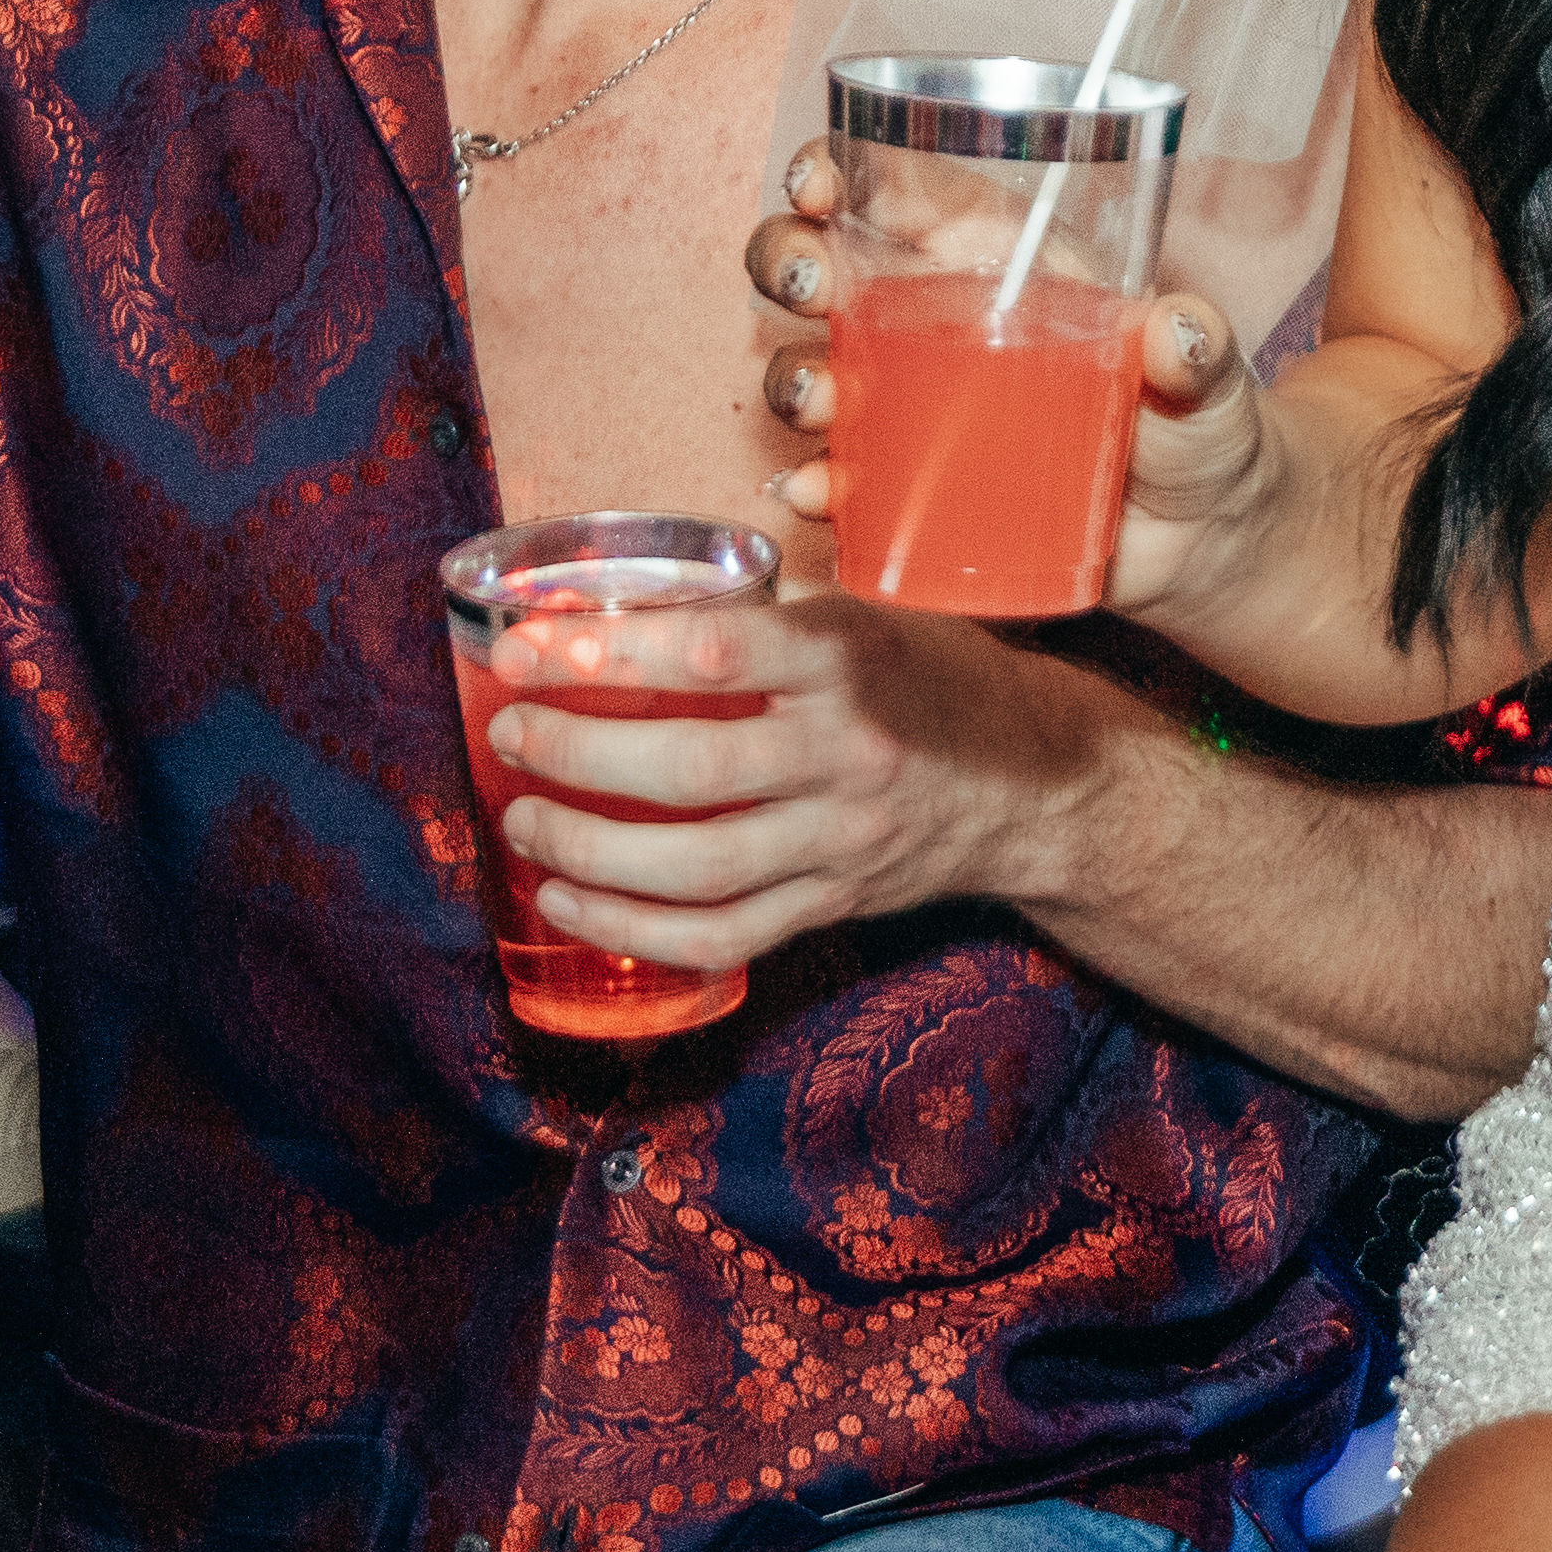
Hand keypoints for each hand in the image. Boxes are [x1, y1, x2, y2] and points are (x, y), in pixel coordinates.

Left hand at [470, 586, 1113, 975]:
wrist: (1041, 782)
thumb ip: (760, 623)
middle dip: (576, 754)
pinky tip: (571, 900)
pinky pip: (721, 935)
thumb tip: (613, 615)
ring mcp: (843, 841)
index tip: (526, 645)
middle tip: (510, 732)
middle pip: (691, 772)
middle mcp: (849, 754)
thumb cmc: (934, 680)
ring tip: (523, 820)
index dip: (606, 652)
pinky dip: (633, 927)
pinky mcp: (835, 903)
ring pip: (697, 867)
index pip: (713, 650)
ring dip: (588, 849)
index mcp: (849, 660)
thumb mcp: (866, 617)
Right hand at [747, 145, 1283, 610]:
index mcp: (1002, 260)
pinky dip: (818, 483)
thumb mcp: (1209, 381)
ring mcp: (919, 405)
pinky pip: (843, 477)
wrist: (1203, 537)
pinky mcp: (918, 484)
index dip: (843, 170)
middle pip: (830, 266)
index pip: (904, 189)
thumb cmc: (1202, 427)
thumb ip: (1200, 352)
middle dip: (790, 260)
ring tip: (817, 403)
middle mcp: (942, 321)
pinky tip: (817, 492)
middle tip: (805, 286)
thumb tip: (1180, 332)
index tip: (817, 184)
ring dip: (795, 378)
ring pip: (819, 367)